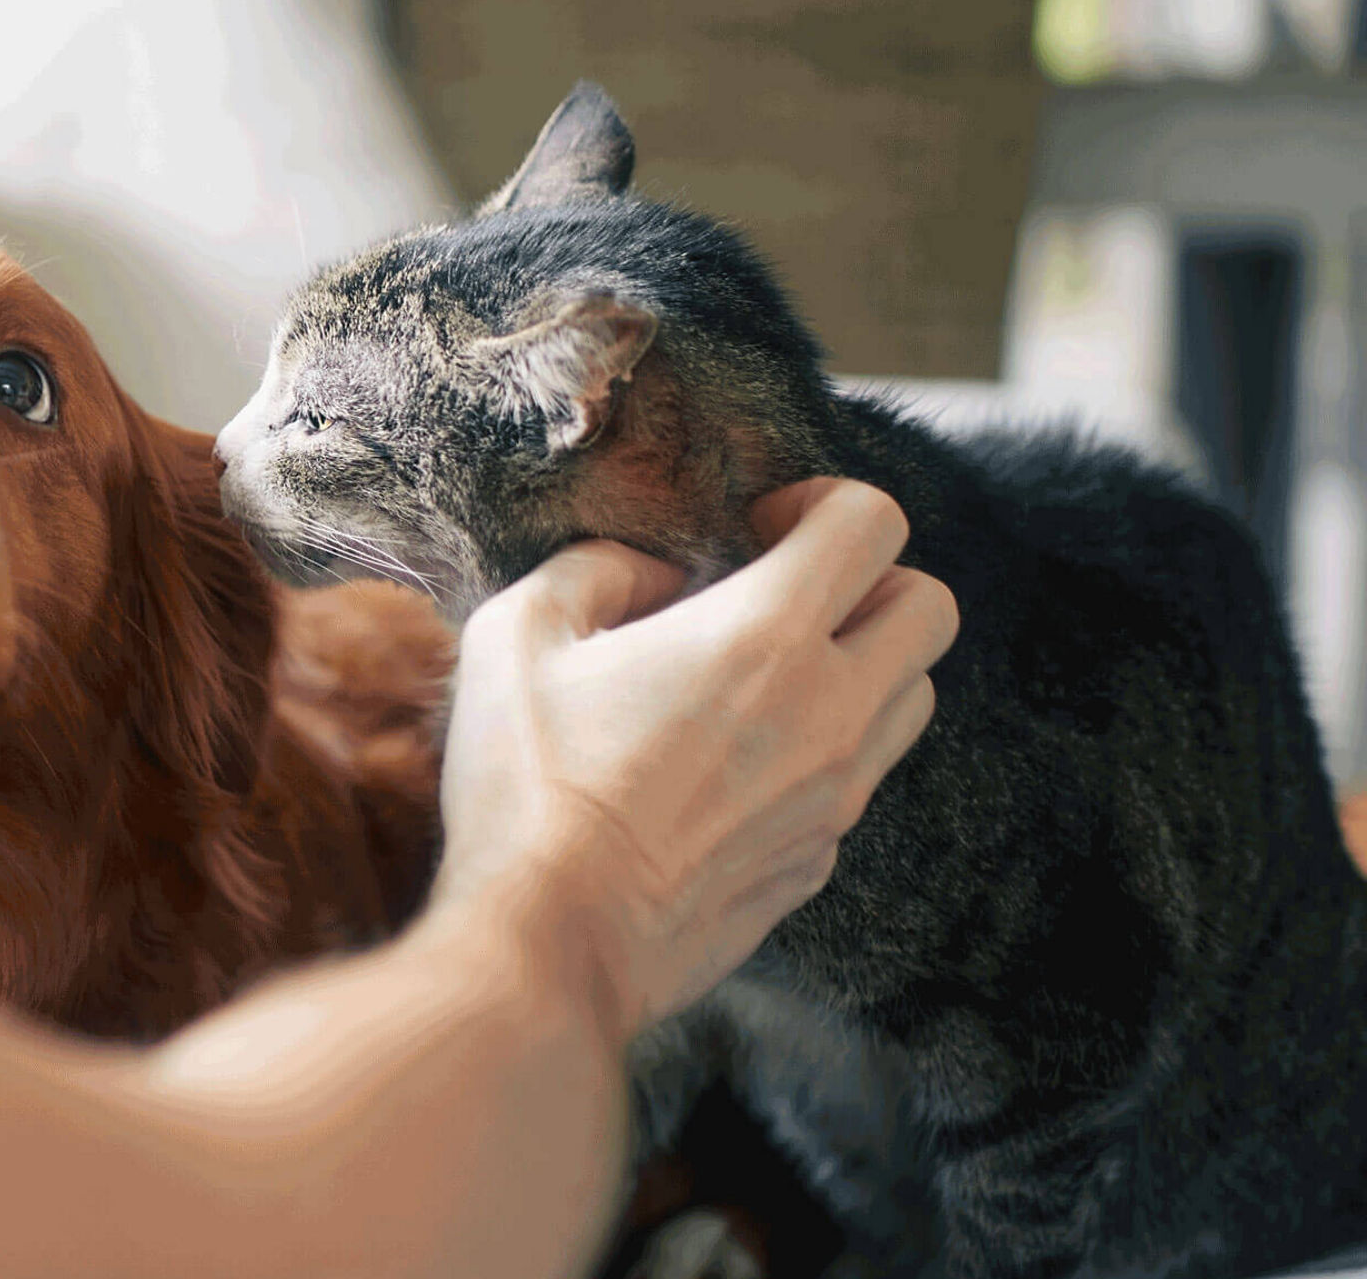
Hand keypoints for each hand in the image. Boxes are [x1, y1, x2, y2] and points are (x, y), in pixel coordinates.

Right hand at [434, 478, 957, 1034]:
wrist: (552, 944)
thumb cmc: (527, 786)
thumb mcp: (514, 636)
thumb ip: (594, 571)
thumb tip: (652, 575)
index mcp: (764, 637)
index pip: (872, 524)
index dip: (822, 501)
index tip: (757, 529)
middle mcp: (829, 713)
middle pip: (931, 609)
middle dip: (871, 582)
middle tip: (785, 597)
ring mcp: (836, 798)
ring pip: (911, 699)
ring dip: (861, 669)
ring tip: (765, 682)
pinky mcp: (816, 864)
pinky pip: (857, 783)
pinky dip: (820, 754)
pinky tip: (730, 768)